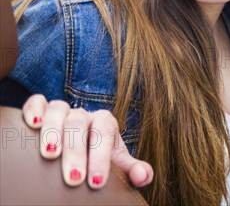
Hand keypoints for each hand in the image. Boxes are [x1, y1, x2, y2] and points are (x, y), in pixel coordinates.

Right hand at [22, 94, 152, 188]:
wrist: (81, 147)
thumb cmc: (97, 156)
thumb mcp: (115, 163)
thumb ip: (130, 169)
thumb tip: (144, 176)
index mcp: (105, 123)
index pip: (105, 132)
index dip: (101, 156)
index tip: (96, 182)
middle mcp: (84, 114)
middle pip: (79, 123)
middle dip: (76, 152)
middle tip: (74, 180)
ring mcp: (62, 110)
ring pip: (57, 111)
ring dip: (52, 132)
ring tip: (50, 155)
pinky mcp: (42, 109)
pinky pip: (36, 102)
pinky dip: (33, 111)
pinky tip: (31, 126)